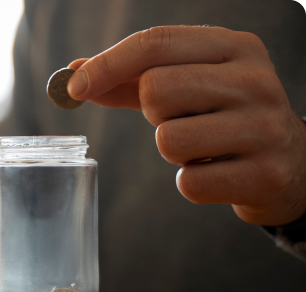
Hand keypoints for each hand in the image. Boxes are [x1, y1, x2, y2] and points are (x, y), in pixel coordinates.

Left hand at [67, 26, 305, 225]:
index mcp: (235, 47)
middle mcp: (256, 80)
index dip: (107, 64)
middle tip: (180, 120)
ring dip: (173, 151)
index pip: (157, 42)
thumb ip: (131, 79)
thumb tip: (74, 73)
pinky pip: (189, 182)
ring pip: (168, 140)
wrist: (292, 165)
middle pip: (156, 90)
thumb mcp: (189, 86)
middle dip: (153, 114)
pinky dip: (191, 182)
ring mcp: (265, 128)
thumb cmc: (224, 119)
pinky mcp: (263, 174)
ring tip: (204, 148)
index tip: (73, 87)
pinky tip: (218, 173)